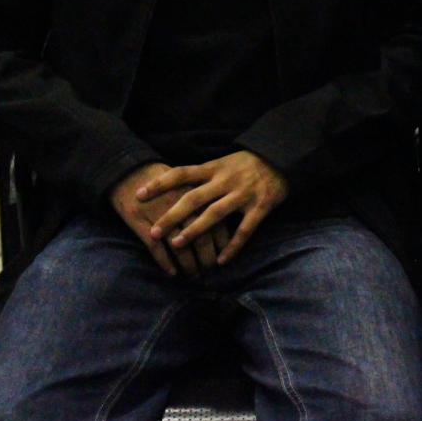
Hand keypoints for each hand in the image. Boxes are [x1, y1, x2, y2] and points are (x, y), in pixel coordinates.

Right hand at [109, 163, 235, 277]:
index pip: (216, 223)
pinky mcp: (141, 223)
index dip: (221, 244)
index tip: (223, 257)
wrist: (128, 170)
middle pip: (201, 238)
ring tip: (193, 275)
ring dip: (188, 265)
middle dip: (206, 259)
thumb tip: (219, 221)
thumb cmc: (160, 178)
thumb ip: (202, 199)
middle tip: (208, 271)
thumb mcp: (185, 183)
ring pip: (180, 247)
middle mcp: (182, 206)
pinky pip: (156, 249)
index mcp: (196, 194)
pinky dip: (165, 263)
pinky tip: (172, 273)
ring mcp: (161, 215)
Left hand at [135, 150, 289, 266]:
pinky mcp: (259, 207)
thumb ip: (202, 175)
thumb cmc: (246, 163)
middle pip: (194, 198)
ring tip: (177, 245)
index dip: (160, 184)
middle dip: (172, 216)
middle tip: (154, 232)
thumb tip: (172, 185)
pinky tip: (220, 261)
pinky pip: (244, 230)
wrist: (281, 159)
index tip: (140, 195)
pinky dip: (232, 247)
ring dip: (195, 230)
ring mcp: (242, 194)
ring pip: (215, 215)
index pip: (181, 174)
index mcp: (213, 169)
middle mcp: (225, 181)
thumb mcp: (223, 162)